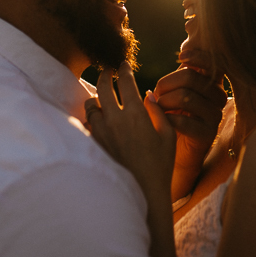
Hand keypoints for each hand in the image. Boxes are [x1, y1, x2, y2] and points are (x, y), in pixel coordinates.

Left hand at [85, 62, 175, 199]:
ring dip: (95, 98)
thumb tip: (149, 96)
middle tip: (107, 71)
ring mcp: (101, 133)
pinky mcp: (94, 145)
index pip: (126, 82)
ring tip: (99, 96)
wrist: (144, 192)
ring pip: (90, 105)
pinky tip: (95, 119)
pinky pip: (87, 124)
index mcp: (136, 114)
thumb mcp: (168, 135)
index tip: (123, 65)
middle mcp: (115, 120)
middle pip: (103, 88)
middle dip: (105, 75)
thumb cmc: (160, 164)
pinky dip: (91, 118)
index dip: (124, 70)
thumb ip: (158, 112)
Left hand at [155, 48, 227, 151]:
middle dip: (166, 83)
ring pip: (185, 97)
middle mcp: (218, 97)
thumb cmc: (173, 115)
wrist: (175, 151)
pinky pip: (183, 121)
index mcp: (212, 83)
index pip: (212, 61)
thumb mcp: (177, 90)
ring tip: (158, 109)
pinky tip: (163, 121)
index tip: (181, 57)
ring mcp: (215, 116)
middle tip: (157, 94)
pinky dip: (167, 119)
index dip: (197, 56)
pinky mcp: (207, 135)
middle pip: (191, 77)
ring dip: (164, 102)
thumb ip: (182, 71)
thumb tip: (187, 44)